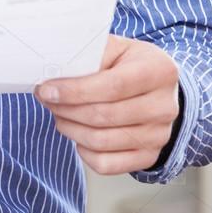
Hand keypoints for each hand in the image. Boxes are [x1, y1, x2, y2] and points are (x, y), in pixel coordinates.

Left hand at [34, 34, 179, 174]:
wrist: (158, 87)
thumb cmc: (131, 64)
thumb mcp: (117, 47)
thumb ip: (90, 54)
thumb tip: (55, 69)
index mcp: (158, 71)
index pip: (112, 86)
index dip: (75, 91)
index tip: (47, 90)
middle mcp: (164, 107)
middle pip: (104, 116)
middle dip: (66, 109)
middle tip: (47, 100)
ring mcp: (159, 136)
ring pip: (102, 142)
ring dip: (70, 129)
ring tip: (59, 114)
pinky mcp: (149, 157)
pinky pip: (107, 165)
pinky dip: (84, 152)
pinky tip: (77, 135)